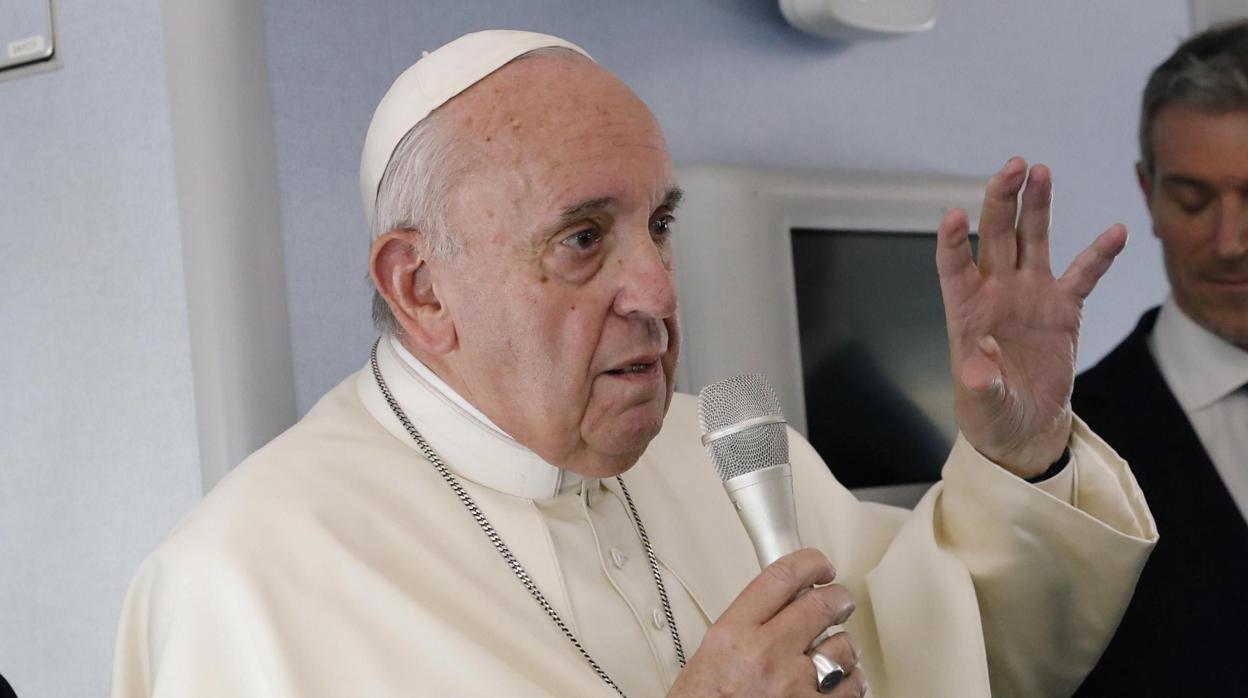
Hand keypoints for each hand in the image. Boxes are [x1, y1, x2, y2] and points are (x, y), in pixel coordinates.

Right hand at [668, 549, 866, 697]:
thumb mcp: (711, 653)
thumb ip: (745, 627)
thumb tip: (778, 608)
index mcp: (734, 634)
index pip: (781, 577)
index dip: (810, 562)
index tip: (819, 564)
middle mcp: (767, 656)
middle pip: (822, 605)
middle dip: (837, 598)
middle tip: (839, 600)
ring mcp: (796, 688)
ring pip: (844, 648)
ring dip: (843, 648)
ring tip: (833, 653)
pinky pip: (853, 688)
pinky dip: (850, 683)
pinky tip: (840, 682)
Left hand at [936, 157, 1126, 476]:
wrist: (1023, 423)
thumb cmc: (990, 411)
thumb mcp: (982, 403)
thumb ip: (980, 382)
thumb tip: (978, 366)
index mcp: (966, 310)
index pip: (954, 266)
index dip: (952, 241)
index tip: (951, 215)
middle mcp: (996, 292)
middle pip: (995, 237)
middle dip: (1002, 201)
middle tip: (1012, 166)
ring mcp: (1030, 295)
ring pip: (1033, 240)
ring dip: (1037, 207)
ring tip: (1041, 171)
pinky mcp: (1063, 308)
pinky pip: (1083, 274)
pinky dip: (1099, 254)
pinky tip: (1116, 231)